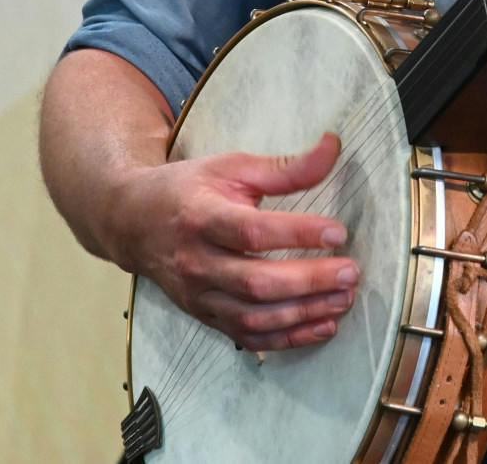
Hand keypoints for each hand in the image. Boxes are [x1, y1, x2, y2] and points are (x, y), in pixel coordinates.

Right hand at [111, 132, 360, 351]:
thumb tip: (334, 147)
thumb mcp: (233, 166)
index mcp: (202, 217)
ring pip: (254, 317)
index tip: (339, 232)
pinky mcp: (205, 317)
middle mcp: (197, 262)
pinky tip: (322, 326)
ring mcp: (199, 296)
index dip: (298, 234)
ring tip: (344, 299)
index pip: (252, 232)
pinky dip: (287, 339)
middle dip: (309, 281)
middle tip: (352, 272)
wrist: (134, 222)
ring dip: (304, 313)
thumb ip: (285, 167)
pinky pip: (248, 336)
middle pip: (256, 283)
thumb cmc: (189, 188)